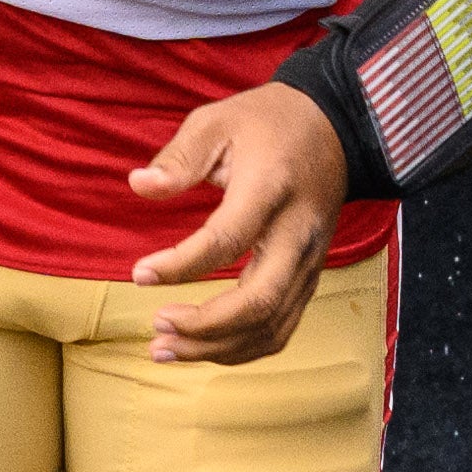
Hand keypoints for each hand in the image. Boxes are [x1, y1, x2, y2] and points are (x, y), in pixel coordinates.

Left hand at [122, 79, 347, 362]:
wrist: (332, 128)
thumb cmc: (266, 123)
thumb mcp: (217, 121)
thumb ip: (178, 157)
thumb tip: (139, 185)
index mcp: (271, 190)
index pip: (226, 241)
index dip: (180, 265)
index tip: (139, 275)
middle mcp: (297, 234)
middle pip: (258, 302)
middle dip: (204, 328)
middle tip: (156, 327)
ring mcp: (310, 261)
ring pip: (271, 326)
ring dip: (217, 348)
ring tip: (165, 348)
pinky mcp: (310, 277)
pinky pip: (281, 328)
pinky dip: (242, 349)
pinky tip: (202, 347)